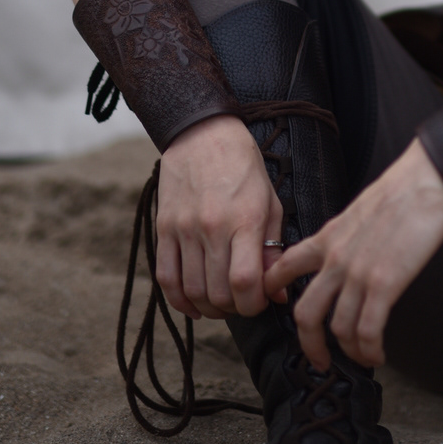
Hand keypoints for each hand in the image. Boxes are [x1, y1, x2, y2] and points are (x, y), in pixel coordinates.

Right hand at [155, 114, 282, 319]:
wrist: (203, 135)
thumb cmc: (244, 169)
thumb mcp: (270, 203)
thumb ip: (274, 250)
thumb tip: (278, 294)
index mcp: (245, 219)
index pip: (245, 282)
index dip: (254, 304)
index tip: (261, 301)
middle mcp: (212, 226)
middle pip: (218, 293)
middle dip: (234, 308)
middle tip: (242, 301)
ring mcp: (184, 229)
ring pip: (192, 291)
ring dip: (209, 308)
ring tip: (222, 302)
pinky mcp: (164, 229)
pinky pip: (165, 278)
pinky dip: (179, 301)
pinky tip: (194, 304)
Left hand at [264, 137, 442, 369]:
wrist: (426, 179)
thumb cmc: (401, 189)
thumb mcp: (357, 210)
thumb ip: (345, 236)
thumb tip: (346, 254)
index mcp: (328, 237)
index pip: (286, 266)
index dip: (274, 290)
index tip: (275, 304)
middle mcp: (336, 258)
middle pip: (305, 314)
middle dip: (309, 345)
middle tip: (318, 359)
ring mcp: (358, 273)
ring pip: (338, 329)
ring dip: (349, 352)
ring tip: (362, 357)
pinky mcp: (384, 283)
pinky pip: (367, 331)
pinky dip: (370, 350)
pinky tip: (378, 354)